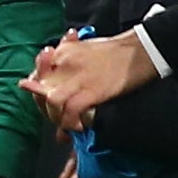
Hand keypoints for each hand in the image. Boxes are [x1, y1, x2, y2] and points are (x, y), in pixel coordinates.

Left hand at [25, 30, 155, 131]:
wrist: (140, 49)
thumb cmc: (115, 52)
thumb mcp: (83, 50)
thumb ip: (67, 64)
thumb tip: (54, 81)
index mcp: (62, 53)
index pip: (38, 76)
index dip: (39, 95)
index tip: (48, 106)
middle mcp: (64, 63)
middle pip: (41, 92)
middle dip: (46, 110)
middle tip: (59, 119)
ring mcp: (77, 77)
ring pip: (52, 102)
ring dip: (56, 118)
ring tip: (67, 124)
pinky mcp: (92, 90)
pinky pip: (71, 110)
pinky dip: (71, 122)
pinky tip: (79, 127)